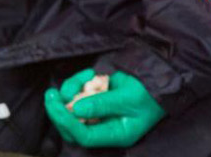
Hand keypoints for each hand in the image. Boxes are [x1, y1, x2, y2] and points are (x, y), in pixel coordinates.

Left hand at [44, 69, 165, 147]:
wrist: (160, 78)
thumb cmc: (149, 94)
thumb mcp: (128, 99)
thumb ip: (102, 104)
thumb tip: (75, 109)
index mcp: (116, 133)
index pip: (85, 136)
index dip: (68, 123)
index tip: (58, 107)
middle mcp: (105, 125)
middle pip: (73, 126)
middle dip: (59, 112)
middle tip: (50, 96)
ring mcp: (100, 112)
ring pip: (73, 109)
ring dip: (68, 94)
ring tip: (69, 84)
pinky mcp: (97, 98)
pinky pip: (80, 93)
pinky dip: (78, 84)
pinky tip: (86, 75)